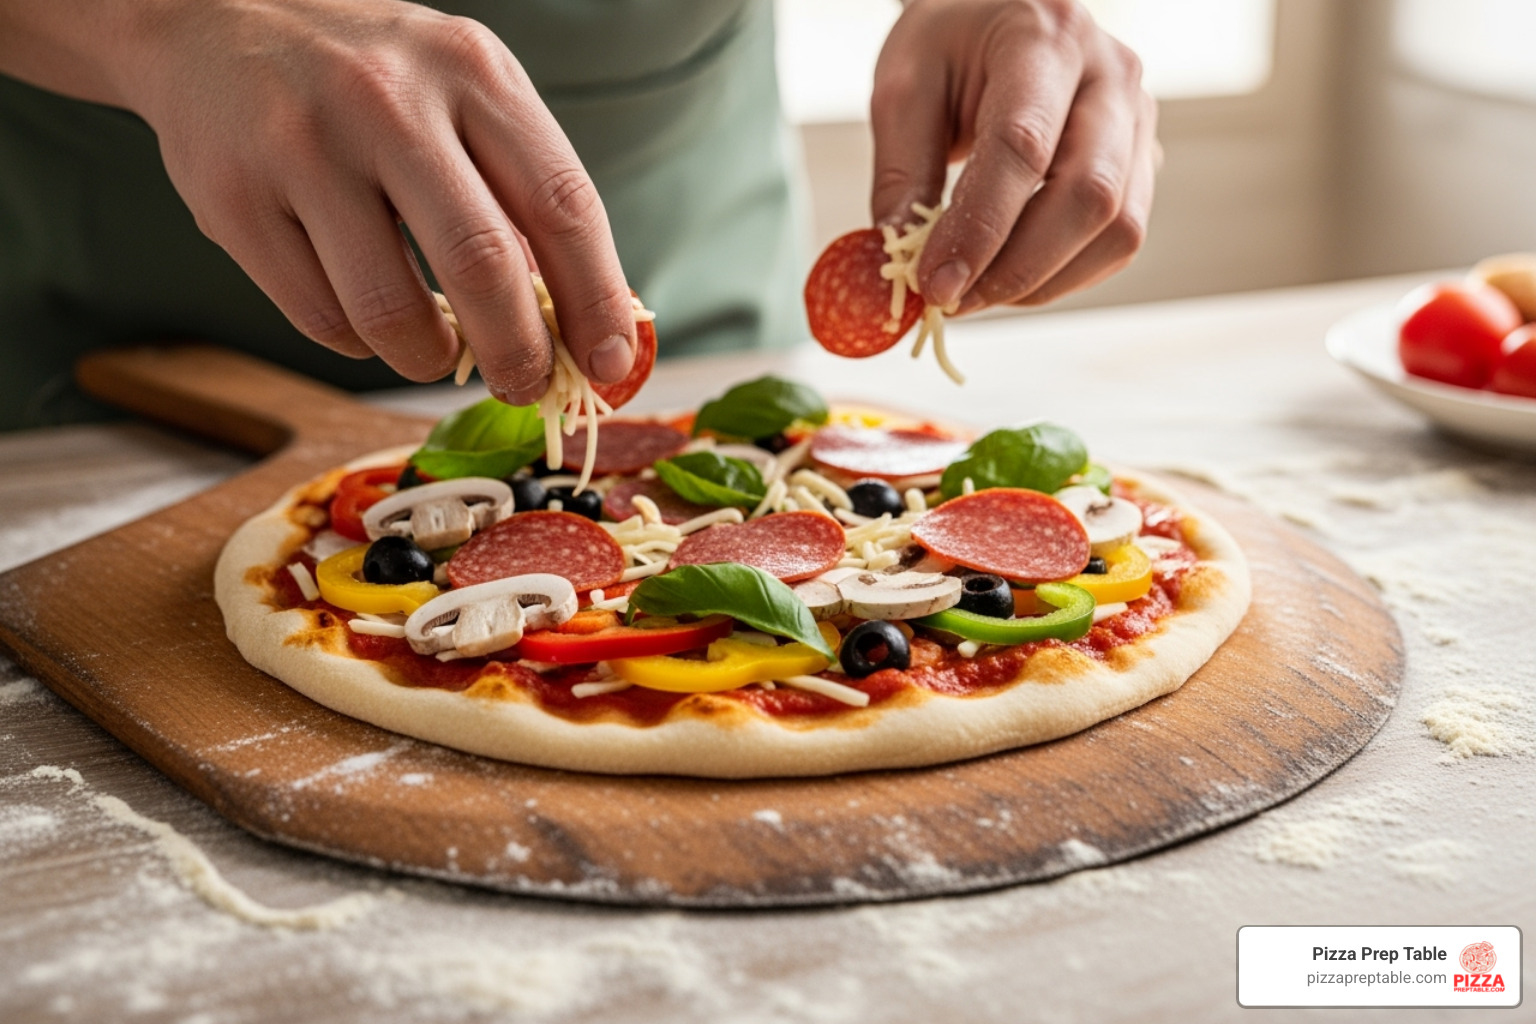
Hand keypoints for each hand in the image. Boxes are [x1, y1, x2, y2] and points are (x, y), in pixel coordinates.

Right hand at [107, 0, 636, 402]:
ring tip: (437, 348)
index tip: (609, 361)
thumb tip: (587, 323)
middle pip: (481, 264)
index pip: (562, 203)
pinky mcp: (233, 200)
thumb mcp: (462, 92)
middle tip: (527, 387)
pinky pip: (321, 319)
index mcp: (469, 70)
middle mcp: (387, 101)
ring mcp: (302, 148)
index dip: (596, 299)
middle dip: (519, 353)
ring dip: (430, 358)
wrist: (211, 18)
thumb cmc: (371, 77)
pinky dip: (359, 341)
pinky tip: (364, 308)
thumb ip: (523, 192)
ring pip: (391, 313)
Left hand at [869, 0, 1156, 312]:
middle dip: (1017, 268)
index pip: (1021, 146)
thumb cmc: (949, 49)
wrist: (999, 20)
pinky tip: (1012, 275)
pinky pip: (1120, 240)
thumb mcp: (904, 89)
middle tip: (953, 301)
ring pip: (1118, 228)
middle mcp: (1109, 74)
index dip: (980, 228)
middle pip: (1089, 195)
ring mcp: (1138, 118)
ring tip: (978, 291)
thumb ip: (903, 174)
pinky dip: (1064, 275)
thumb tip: (902, 262)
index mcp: (1043, 37)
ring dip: (1043, 282)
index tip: (936, 284)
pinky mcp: (1141, 161)